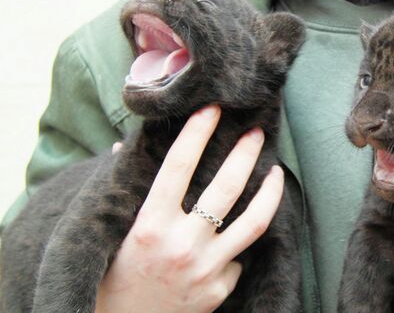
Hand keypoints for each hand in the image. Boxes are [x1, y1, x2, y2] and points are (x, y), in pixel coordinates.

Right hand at [95, 105, 284, 312]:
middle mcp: (181, 244)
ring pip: (254, 221)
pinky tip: (235, 237)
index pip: (179, 166)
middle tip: (257, 133)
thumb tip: (123, 148)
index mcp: (149, 224)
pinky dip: (237, 245)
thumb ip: (126, 189)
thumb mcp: (114, 231)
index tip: (212, 108)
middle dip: (246, 153)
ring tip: (276, 172)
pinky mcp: (219, 289)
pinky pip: (239, 257)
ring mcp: (205, 268)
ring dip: (270, 191)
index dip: (198, 132)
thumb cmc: (115, 274)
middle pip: (227, 188)